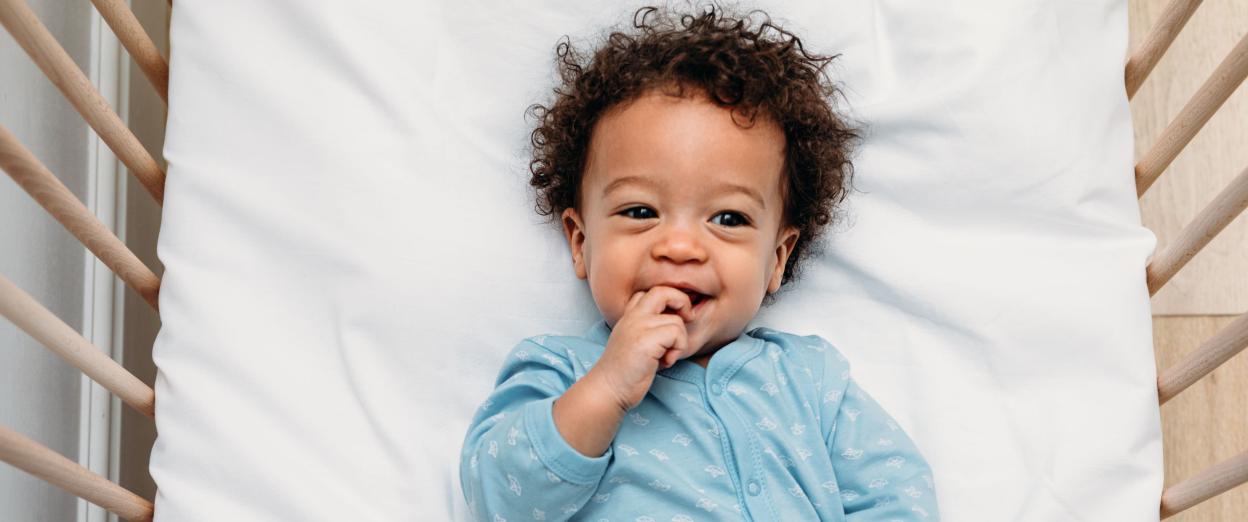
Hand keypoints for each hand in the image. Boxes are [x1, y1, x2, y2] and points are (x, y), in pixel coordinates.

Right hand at [589, 286, 694, 411]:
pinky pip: (677, 334)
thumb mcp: (635, 342)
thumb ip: (650, 329)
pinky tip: (665, 362)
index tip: (674, 318)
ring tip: (666, 356)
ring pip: (677, 321)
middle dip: (682, 302)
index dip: (668, 300)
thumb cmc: (625, 372)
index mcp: (629, 316)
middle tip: (687, 320)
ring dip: (679, 341)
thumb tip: (680, 321)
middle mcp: (632, 317)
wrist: (608, 390)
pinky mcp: (645, 341)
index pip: (650, 292)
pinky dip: (677, 349)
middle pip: (663, 291)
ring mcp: (638, 326)